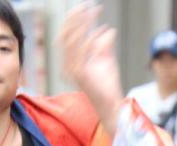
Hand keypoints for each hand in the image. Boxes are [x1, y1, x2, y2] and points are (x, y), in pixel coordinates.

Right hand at [59, 2, 122, 135]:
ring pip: (73, 40)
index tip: (84, 7)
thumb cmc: (107, 86)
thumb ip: (104, 45)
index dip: (73, 20)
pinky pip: (83, 51)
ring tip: (94, 11)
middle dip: (75, 17)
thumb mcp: (106, 60)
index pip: (67, 36)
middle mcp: (68, 65)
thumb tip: (107, 29)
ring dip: (84, 23)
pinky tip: (101, 30)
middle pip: (66, 35)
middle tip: (86, 5)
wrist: (110, 105)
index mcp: (70, 61)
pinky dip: (91, 38)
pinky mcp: (81, 74)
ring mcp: (72, 70)